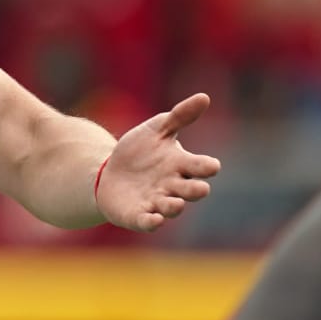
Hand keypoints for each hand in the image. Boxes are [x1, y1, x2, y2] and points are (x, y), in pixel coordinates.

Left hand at [96, 93, 221, 231]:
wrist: (110, 171)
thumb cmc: (140, 150)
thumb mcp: (158, 129)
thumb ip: (180, 116)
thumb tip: (204, 97)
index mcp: (181, 165)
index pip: (201, 167)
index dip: (207, 167)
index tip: (211, 166)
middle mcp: (173, 186)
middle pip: (191, 191)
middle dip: (195, 191)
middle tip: (199, 189)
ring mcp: (157, 202)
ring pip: (172, 208)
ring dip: (174, 207)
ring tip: (174, 204)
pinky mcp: (139, 215)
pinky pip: (148, 222)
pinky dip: (152, 222)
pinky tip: (154, 219)